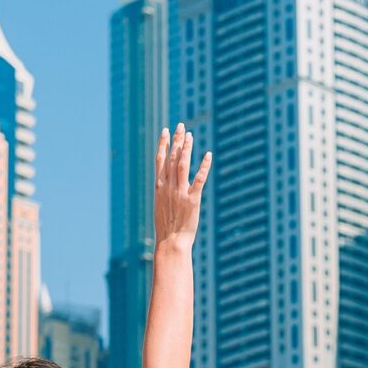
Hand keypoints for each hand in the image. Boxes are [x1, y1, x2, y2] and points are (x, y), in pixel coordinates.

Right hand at [153, 124, 210, 248]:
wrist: (171, 241)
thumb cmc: (166, 227)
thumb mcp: (161, 206)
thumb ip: (164, 192)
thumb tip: (166, 183)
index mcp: (159, 187)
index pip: (160, 160)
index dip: (163, 144)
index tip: (165, 130)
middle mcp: (168, 186)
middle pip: (171, 158)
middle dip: (176, 140)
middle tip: (181, 125)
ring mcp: (179, 192)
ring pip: (182, 164)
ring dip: (187, 148)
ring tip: (191, 135)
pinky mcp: (192, 199)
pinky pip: (199, 179)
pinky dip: (203, 166)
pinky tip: (208, 154)